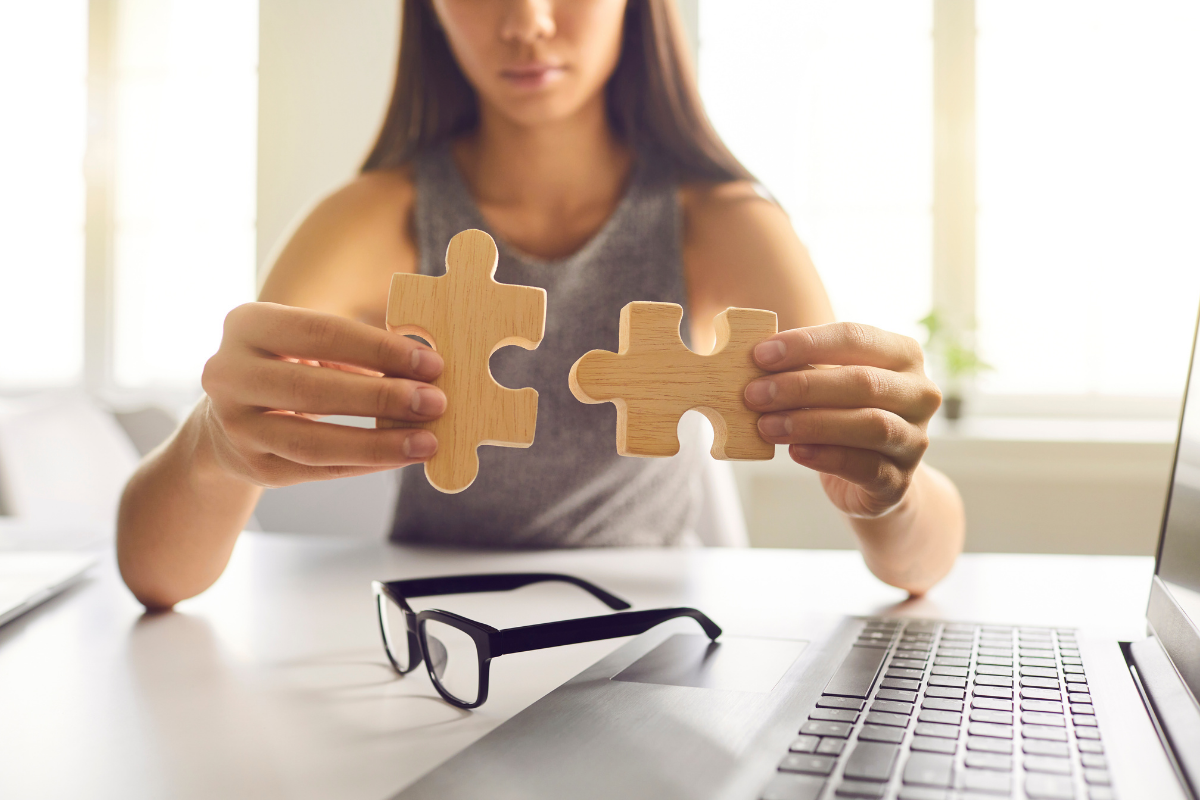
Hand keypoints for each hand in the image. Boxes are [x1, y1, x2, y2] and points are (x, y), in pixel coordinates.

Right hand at [199, 302, 445, 486]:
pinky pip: (318, 469)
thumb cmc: (289, 367)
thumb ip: (358, 350)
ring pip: (313, 441)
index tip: (431, 363)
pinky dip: (366, 463)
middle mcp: (229, 374)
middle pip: (314, 390)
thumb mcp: (309, 345)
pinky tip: (401, 456)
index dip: (379, 349)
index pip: (320, 333)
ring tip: (426, 441)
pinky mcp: (253, 466)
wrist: (230, 418)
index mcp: (247, 325)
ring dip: (378, 443)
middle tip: (434, 402)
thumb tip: (425, 368)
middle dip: (382, 397)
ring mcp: (236, 426)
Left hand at [743, 322, 940, 517]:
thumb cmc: (843, 414)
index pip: (856, 338)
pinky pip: (866, 466)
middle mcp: (920, 394)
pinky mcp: (900, 480)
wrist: (872, 478)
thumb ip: (801, 368)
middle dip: (802, 386)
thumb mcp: (827, 384)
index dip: (806, 344)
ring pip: (870, 425)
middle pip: (863, 382)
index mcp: (903, 355)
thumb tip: (754, 362)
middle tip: (754, 394)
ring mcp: (915, 439)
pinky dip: (826, 457)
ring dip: (811, 423)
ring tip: (766, 425)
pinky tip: (794, 452)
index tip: (760, 355)